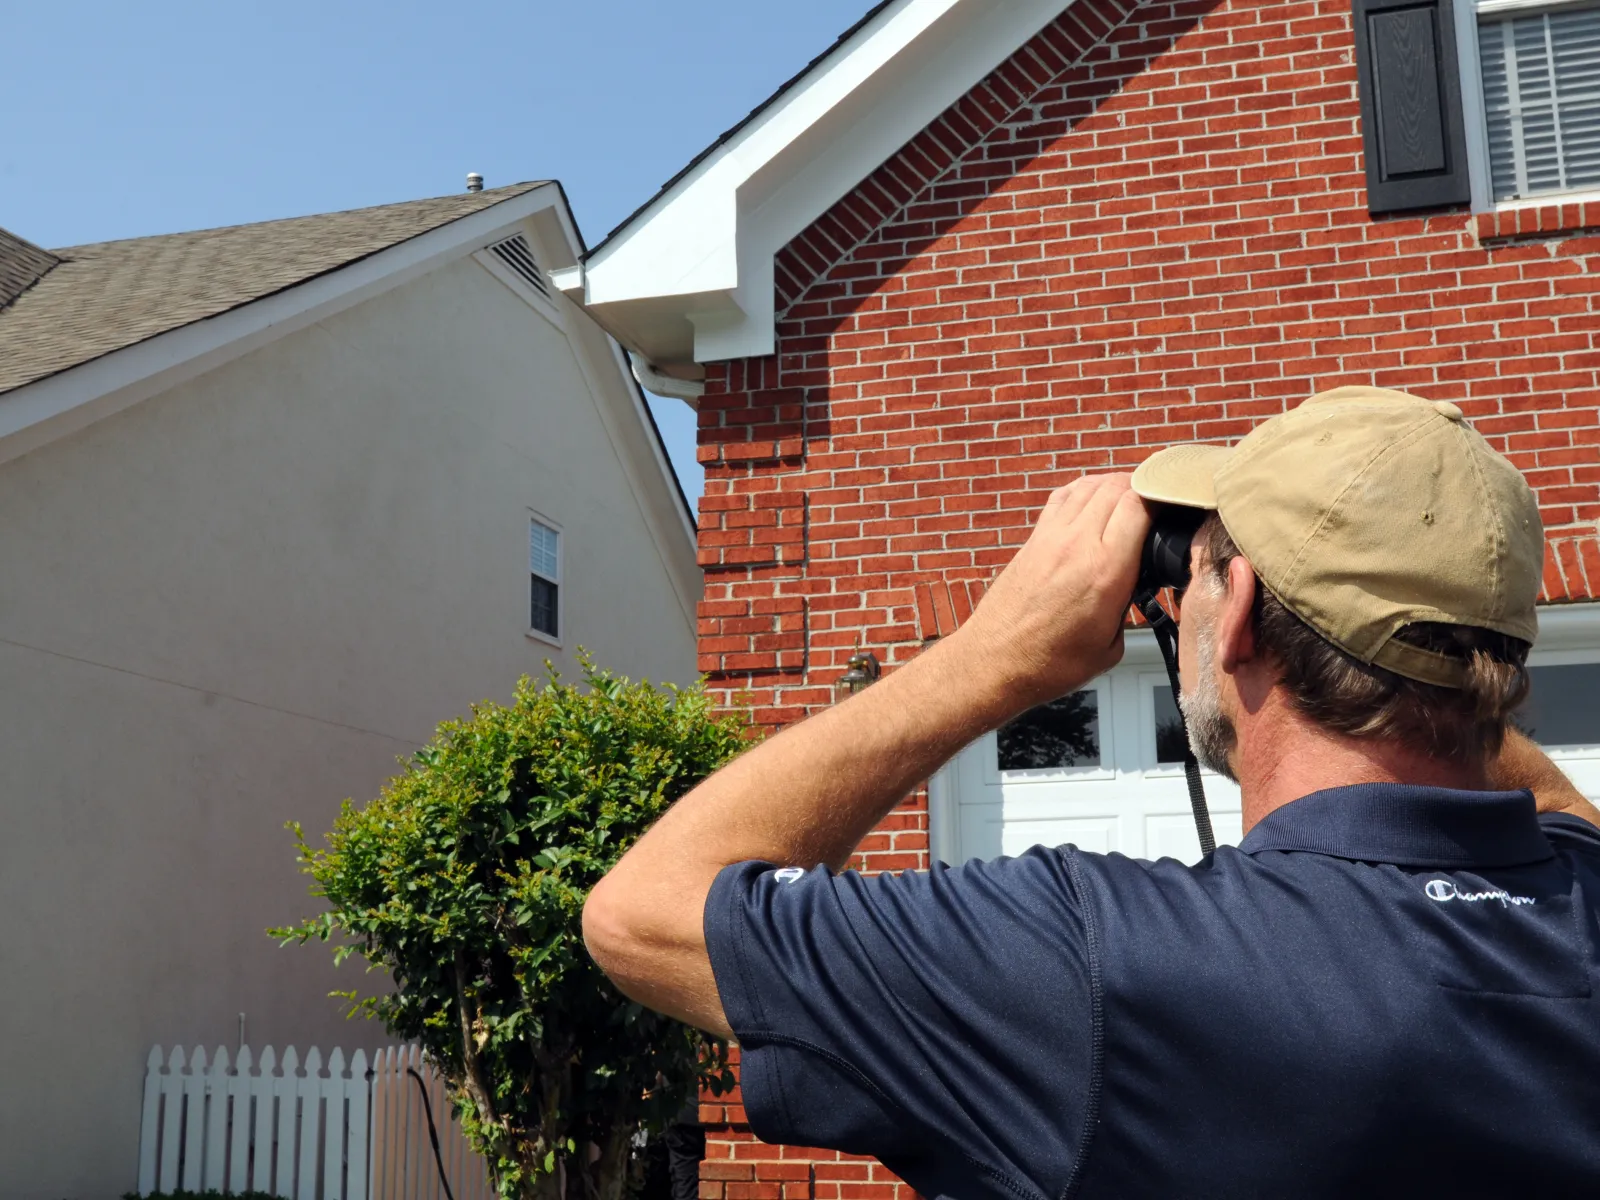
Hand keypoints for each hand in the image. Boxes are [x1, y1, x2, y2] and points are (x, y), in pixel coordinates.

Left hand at [953, 474, 1150, 713]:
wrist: (994, 662)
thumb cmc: (1050, 663)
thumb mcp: (1111, 646)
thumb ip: (1128, 607)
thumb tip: (1134, 590)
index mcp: (1107, 570)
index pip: (1141, 504)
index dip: (1165, 497)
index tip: (1177, 506)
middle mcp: (1079, 544)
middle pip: (1119, 486)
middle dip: (1145, 488)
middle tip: (1158, 502)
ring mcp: (1052, 536)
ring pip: (1090, 485)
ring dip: (1115, 485)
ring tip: (1131, 498)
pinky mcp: (1034, 539)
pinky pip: (1063, 497)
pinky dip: (1084, 490)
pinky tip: (1094, 499)